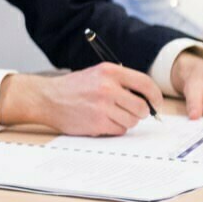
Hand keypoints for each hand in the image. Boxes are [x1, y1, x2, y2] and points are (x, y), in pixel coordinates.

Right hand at [0, 63, 164, 135]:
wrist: (46, 98)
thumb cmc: (74, 88)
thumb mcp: (97, 74)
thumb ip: (121, 82)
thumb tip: (148, 99)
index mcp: (110, 71)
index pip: (146, 84)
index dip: (155, 96)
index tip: (156, 104)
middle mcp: (107, 87)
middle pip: (142, 107)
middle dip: (140, 113)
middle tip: (130, 112)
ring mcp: (102, 106)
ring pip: (132, 120)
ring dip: (126, 121)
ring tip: (110, 115)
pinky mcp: (97, 123)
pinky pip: (119, 130)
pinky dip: (114, 128)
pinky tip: (101, 121)